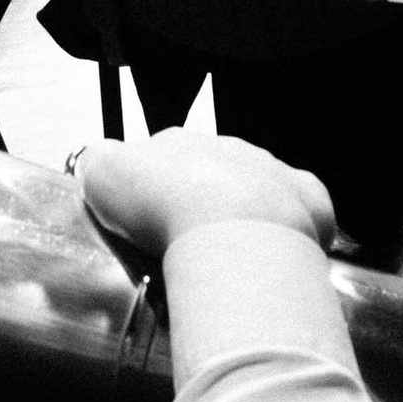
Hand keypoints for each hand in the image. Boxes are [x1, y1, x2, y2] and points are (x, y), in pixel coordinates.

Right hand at [77, 133, 335, 262]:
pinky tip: (276, 257)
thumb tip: (95, 163)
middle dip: (200, 205)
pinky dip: (293, 231)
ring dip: (245, 217)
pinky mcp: (307, 198)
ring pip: (258, 189)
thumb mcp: (101, 174)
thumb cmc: (162, 205)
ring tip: (228, 259)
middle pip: (211, 174)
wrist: (230, 225)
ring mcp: (272, 169)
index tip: (144, 225)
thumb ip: (97, 163)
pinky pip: (304, 208)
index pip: (159, 161)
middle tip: (184, 249)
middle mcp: (227, 147)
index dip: (150, 192)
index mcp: (177, 142)